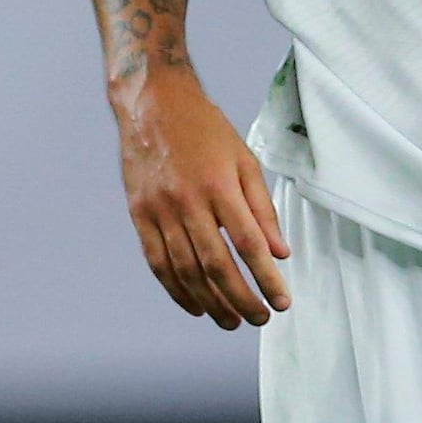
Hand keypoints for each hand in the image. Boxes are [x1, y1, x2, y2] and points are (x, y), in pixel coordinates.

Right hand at [116, 66, 292, 326]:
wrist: (153, 101)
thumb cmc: (205, 129)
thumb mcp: (245, 159)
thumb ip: (262, 208)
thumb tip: (280, 253)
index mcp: (219, 185)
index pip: (248, 244)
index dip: (266, 278)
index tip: (282, 301)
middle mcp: (188, 200)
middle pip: (216, 265)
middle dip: (241, 299)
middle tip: (260, 319)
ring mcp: (159, 210)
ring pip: (185, 270)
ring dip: (211, 302)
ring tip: (231, 321)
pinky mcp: (139, 214)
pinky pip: (158, 262)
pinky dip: (176, 290)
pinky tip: (195, 306)